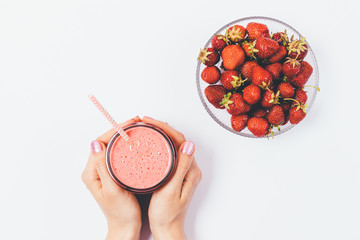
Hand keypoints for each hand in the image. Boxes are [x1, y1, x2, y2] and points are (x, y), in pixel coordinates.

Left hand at [81, 117, 141, 239]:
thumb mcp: (112, 190)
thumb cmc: (120, 213)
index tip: (129, 124)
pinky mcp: (113, 173)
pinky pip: (118, 154)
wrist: (126, 227)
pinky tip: (137, 143)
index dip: (114, 130)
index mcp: (91, 173)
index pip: (99, 143)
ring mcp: (104, 171)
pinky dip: (127, 145)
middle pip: (105, 142)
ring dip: (124, 136)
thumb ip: (103, 167)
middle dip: (120, 130)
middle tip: (137, 123)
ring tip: (138, 129)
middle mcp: (95, 170)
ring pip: (112, 147)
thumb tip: (95, 144)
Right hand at [142, 117, 201, 239]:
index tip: (150, 122)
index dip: (165, 128)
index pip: (180, 140)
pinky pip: (169, 154)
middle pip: (177, 140)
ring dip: (161, 135)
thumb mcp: (171, 190)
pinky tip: (150, 144)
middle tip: (145, 122)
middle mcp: (190, 169)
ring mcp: (183, 171)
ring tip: (146, 128)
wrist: (167, 229)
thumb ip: (180, 167)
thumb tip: (189, 144)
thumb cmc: (167, 214)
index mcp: (190, 171)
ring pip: (173, 146)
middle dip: (161, 128)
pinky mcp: (176, 175)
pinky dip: (160, 145)